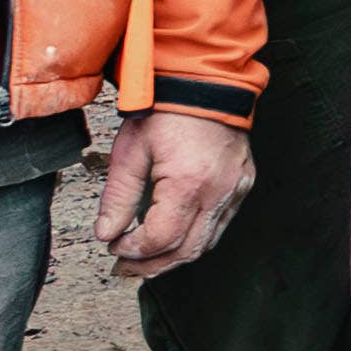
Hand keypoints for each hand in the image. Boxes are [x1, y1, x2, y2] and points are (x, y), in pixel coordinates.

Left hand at [97, 108, 254, 278]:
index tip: (114, 247)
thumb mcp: (131, 151)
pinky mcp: (243, 183)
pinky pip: (221, 223)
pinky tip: (176, 237)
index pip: (161, 238)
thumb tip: (107, 233)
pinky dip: (196, 237)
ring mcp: (235, 189)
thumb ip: (118, 197)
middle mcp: (218, 191)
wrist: (205, 82)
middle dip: (152, 265)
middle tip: (126, 267)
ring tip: (147, 260)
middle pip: (186, 250)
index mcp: (189, 183)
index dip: (134, 251)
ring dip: (175, 256)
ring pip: (207, 242)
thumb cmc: (167, 110)